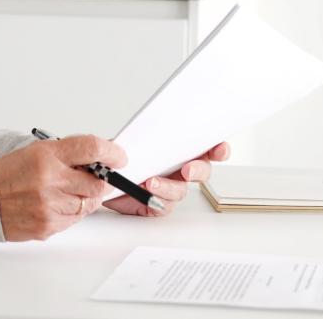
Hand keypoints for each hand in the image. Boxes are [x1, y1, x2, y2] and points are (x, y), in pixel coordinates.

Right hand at [0, 135, 126, 240]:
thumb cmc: (9, 174)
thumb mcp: (37, 152)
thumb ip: (70, 154)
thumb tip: (101, 158)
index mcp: (47, 155)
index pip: (91, 148)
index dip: (112, 152)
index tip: (119, 156)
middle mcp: (49, 180)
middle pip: (98, 182)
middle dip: (101, 180)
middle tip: (97, 177)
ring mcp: (49, 205)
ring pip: (89, 203)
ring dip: (86, 197)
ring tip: (67, 190)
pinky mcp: (48, 225)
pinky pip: (76, 219)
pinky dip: (73, 212)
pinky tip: (57, 204)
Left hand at [101, 142, 230, 216]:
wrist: (103, 173)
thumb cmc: (122, 154)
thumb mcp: (136, 137)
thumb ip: (150, 130)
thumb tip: (159, 118)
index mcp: (181, 151)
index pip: (207, 148)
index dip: (218, 149)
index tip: (219, 148)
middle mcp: (180, 170)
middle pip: (202, 171)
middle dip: (198, 170)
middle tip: (187, 170)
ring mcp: (171, 187)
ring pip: (181, 190)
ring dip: (168, 186)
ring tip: (151, 182)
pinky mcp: (159, 203)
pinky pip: (164, 205)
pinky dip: (156, 198)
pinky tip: (146, 192)